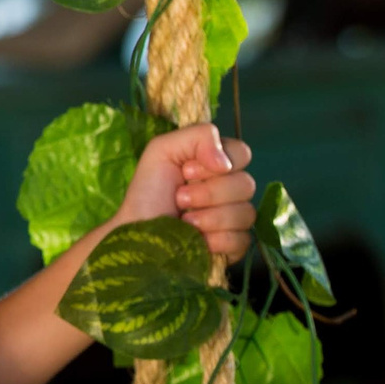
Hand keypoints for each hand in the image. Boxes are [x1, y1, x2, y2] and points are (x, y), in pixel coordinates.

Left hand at [114, 123, 257, 263]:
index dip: (217, 163)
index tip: (187, 172)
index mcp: (217, 164)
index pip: (242, 154)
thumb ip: (199, 136)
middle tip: (180, 198)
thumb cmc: (148, 192)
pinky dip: (216, 240)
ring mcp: (234, 219)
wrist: (138, 234)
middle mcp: (230, 189)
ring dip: (210, 217)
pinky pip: (243, 239)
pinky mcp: (234, 247)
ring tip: (186, 220)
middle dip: (209, 192)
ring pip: (246, 213)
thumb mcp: (163, 150)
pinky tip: (197, 239)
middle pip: (247, 184)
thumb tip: (226, 162)